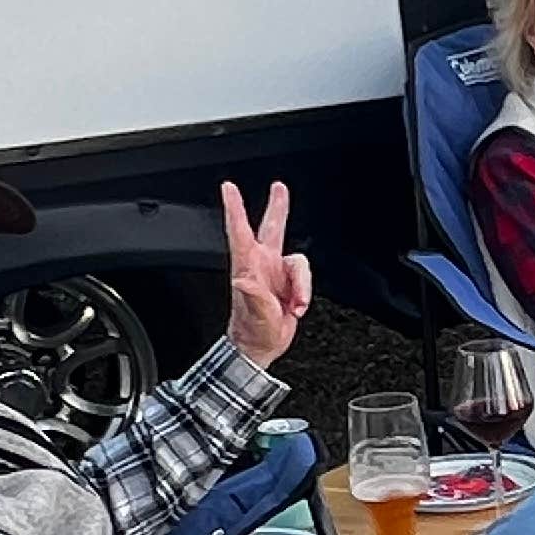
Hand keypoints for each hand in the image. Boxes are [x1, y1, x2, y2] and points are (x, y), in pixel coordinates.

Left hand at [220, 181, 311, 366]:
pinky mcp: (289, 283)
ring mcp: (275, 273)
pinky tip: (296, 308)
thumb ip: (252, 296)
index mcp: (247, 267)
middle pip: (272, 229)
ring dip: (302, 286)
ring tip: (295, 307)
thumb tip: (243, 280)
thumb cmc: (253, 332)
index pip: (240, 232)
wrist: (261, 347)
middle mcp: (260, 265)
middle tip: (279, 187)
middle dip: (278, 208)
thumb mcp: (255, 316)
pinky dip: (304, 293)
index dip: (236, 208)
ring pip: (299, 262)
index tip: (229, 188)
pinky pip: (305, 278)